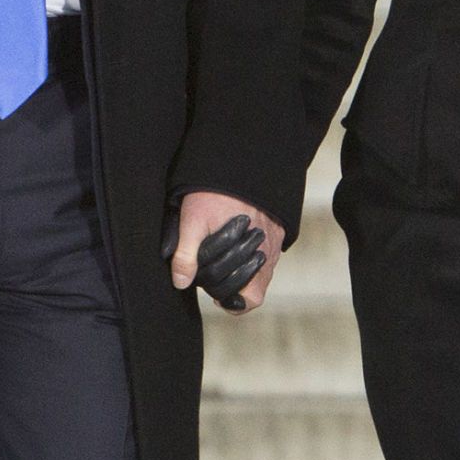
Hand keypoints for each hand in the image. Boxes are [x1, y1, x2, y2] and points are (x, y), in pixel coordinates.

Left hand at [165, 191, 285, 312]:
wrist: (242, 158)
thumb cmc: (213, 190)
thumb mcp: (192, 220)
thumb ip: (186, 253)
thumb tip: (181, 283)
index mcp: (248, 253)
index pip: (249, 299)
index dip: (229, 301)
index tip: (215, 296)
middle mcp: (267, 251)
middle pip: (252, 288)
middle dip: (230, 288)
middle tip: (211, 276)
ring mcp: (275, 242)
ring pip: (261, 274)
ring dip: (241, 274)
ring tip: (221, 262)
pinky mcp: (278, 231)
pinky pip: (268, 257)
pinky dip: (251, 260)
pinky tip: (234, 248)